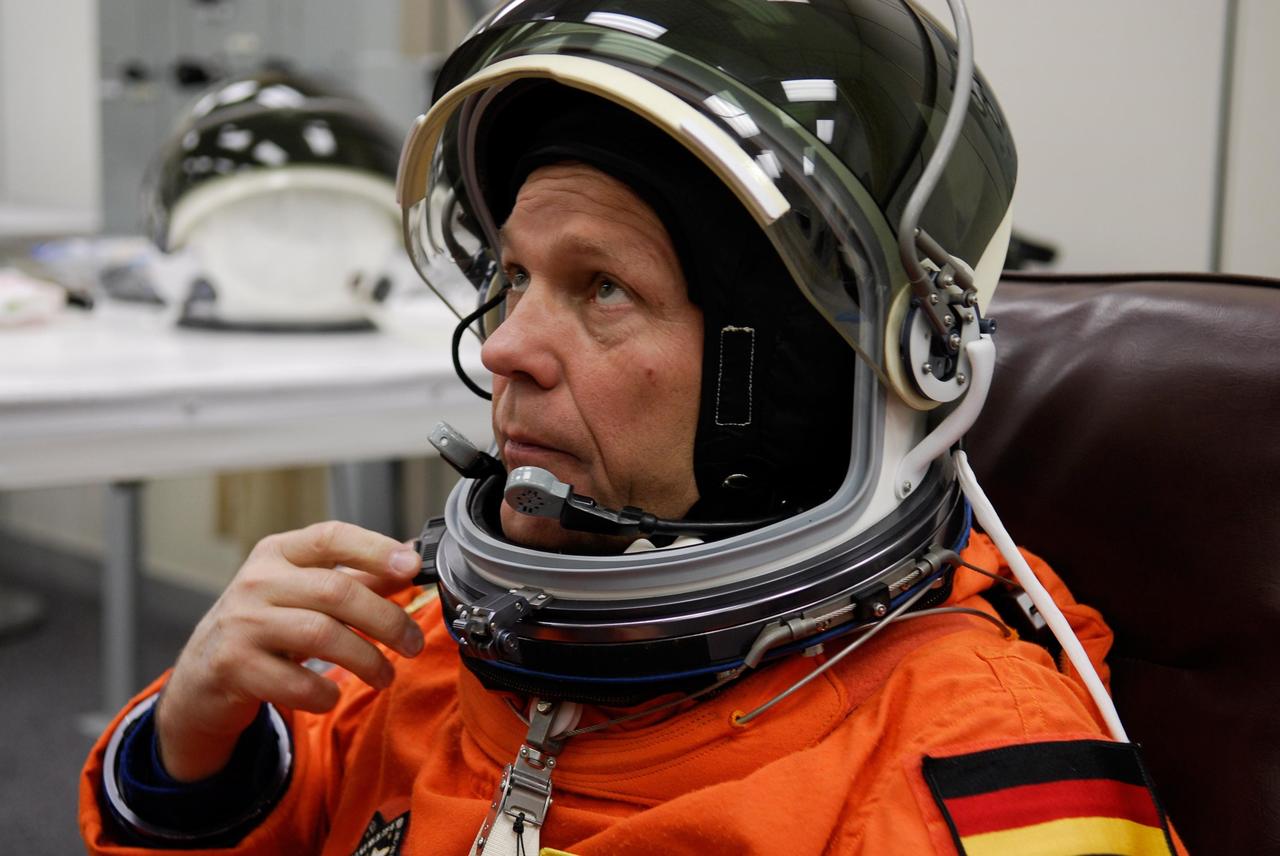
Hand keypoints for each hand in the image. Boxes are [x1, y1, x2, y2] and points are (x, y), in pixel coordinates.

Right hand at [154, 521, 425, 781]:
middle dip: (387, 620)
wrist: (201, 676)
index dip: (375, 550)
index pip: (331, 538)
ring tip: (385, 675)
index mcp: (279, 553)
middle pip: (336, 591)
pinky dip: (324, 693)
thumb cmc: (266, 626)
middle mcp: (257, 581)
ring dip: (366, 659)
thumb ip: (356, 579)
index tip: (412, 567)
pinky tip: (332, 695)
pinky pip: (295, 682)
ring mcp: (241, 623)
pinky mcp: (233, 667)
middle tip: (413, 643)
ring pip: (321, 634)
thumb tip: (410, 565)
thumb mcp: (304, 593)